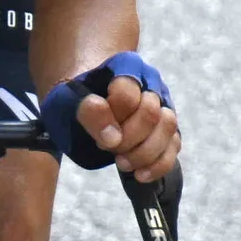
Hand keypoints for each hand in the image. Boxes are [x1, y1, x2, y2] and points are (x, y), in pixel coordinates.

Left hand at [56, 50, 177, 180]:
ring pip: (169, 127)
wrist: (83, 104)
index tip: (99, 136)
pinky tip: (139, 174)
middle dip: (130, 138)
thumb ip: (86, 112)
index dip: (114, 118)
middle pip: (152, 112)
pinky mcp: (167, 128)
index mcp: (124, 66)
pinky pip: (174, 146)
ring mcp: (162, 104)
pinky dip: (158, 165)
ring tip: (122, 162)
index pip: (127, 92)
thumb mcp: (65, 102)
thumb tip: (113, 138)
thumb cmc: (73, 101)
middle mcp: (149, 82)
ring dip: (145, 152)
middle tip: (109, 149)